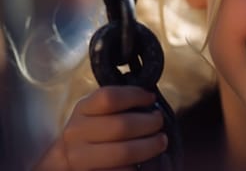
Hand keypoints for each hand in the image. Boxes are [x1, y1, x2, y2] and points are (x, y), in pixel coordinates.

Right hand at [34, 86, 167, 170]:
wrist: (70, 158)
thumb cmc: (95, 129)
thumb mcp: (99, 111)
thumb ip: (120, 104)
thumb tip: (151, 99)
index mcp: (82, 110)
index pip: (109, 98)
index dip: (135, 96)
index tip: (151, 98)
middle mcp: (76, 133)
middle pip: (122, 125)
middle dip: (149, 123)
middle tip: (159, 122)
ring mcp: (79, 158)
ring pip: (124, 152)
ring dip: (149, 146)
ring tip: (160, 142)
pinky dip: (137, 166)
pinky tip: (143, 161)